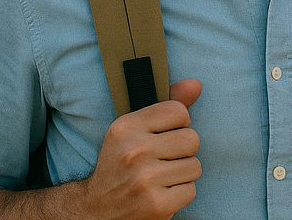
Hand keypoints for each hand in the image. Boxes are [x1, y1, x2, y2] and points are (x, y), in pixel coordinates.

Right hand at [79, 78, 202, 219]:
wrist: (95, 211)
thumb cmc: (121, 165)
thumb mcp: (133, 130)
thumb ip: (166, 105)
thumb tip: (196, 84)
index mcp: (126, 127)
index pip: (179, 111)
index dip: (178, 125)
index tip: (163, 136)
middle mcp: (134, 151)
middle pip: (192, 139)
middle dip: (182, 151)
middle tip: (162, 161)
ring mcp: (145, 179)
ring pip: (195, 166)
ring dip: (182, 174)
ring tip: (161, 178)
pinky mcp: (157, 204)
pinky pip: (191, 190)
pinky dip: (180, 193)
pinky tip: (161, 193)